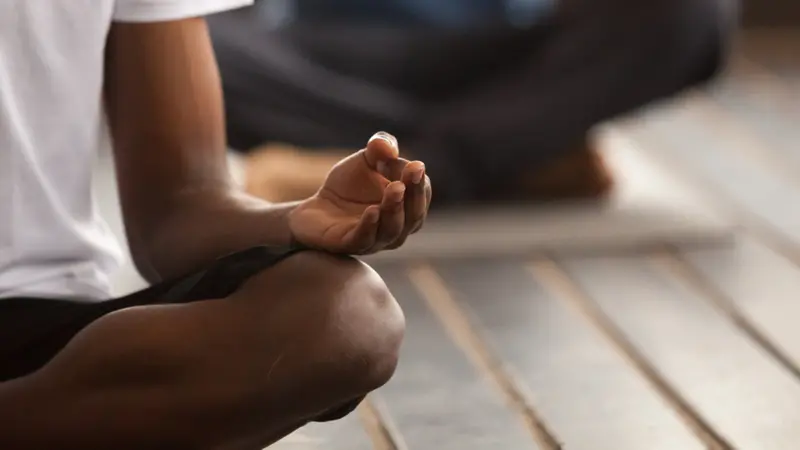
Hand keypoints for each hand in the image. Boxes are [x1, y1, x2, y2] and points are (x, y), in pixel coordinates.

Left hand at [288, 132, 431, 253]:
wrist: (314, 208)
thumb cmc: (348, 186)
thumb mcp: (365, 160)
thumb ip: (379, 148)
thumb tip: (389, 148)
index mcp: (406, 208)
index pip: (421, 197)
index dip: (420, 182)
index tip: (416, 165)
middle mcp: (396, 228)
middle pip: (413, 218)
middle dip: (414, 196)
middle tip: (409, 177)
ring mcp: (374, 240)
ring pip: (391, 231)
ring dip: (394, 209)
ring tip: (394, 189)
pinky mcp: (349, 245)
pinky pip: (364, 239)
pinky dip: (370, 226)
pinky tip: (372, 210)